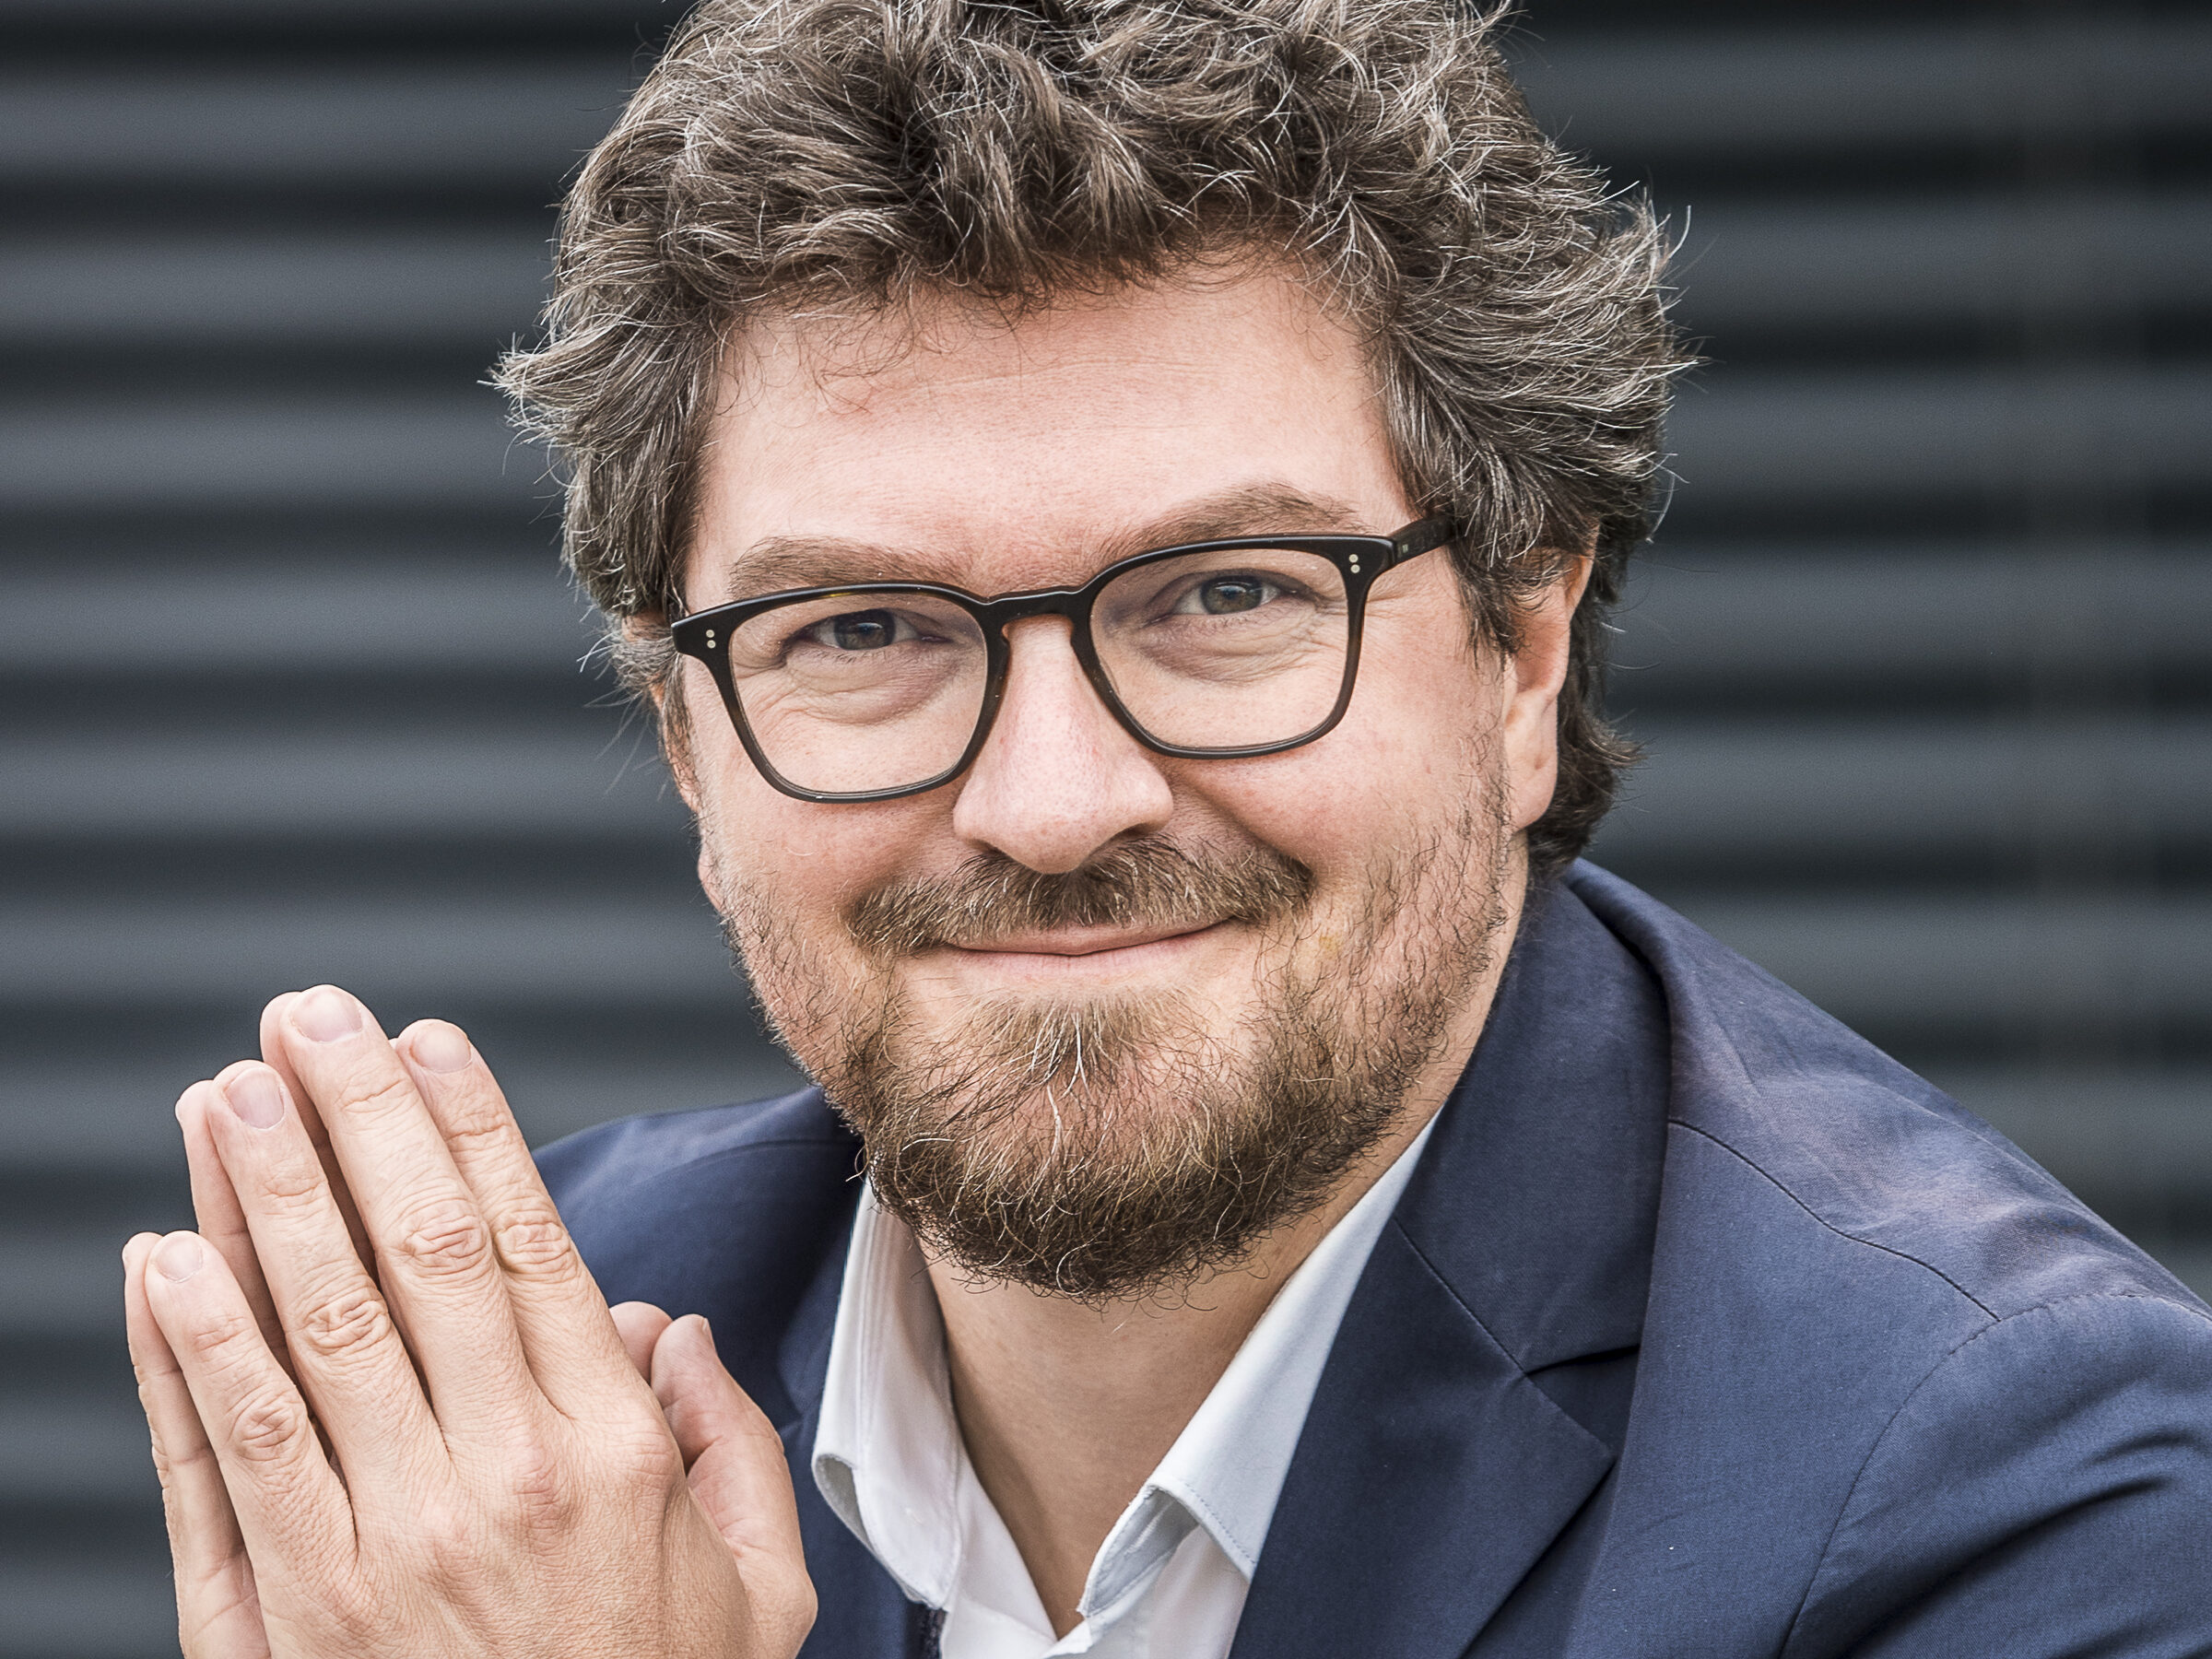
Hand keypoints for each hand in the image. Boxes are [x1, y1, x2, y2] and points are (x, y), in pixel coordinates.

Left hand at [121, 986, 815, 1657]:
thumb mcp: (759, 1590)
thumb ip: (731, 1442)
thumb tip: (673, 1327)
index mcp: (607, 1451)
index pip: (524, 1244)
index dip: (469, 1128)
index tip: (430, 1040)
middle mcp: (491, 1476)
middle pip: (407, 1254)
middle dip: (352, 1118)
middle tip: (307, 1020)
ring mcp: (376, 1546)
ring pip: (307, 1330)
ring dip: (255, 1200)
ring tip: (222, 1097)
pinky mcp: (285, 1617)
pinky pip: (225, 1457)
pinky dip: (186, 1352)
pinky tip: (162, 1262)